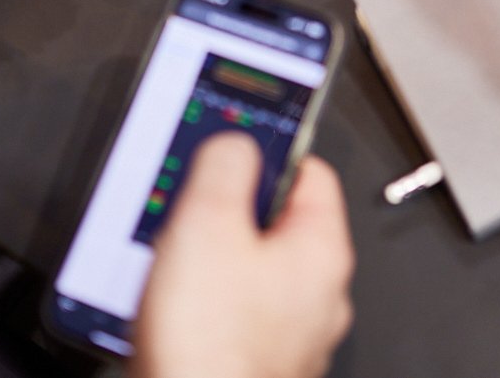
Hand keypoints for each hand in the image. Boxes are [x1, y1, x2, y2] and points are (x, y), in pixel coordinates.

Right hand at [131, 134, 353, 377]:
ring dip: (215, 259)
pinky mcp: (261, 362)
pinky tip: (178, 308)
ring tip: (177, 262)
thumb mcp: (206, 223)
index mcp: (321, 251)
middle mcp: (320, 295)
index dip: (269, 150)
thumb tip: (237, 144)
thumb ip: (225, 167)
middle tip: (194, 209)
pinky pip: (238, 313)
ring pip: (256, 271)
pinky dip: (209, 303)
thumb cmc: (210, 346)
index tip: (239, 145)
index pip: (311, 172)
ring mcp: (294, 334)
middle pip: (279, 223)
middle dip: (231, 210)